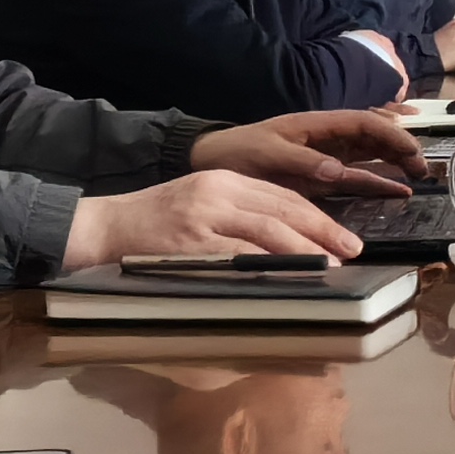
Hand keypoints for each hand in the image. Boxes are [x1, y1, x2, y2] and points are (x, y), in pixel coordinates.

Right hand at [65, 172, 358, 272]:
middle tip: (352, 250)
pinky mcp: (190, 243)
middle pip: (283, 208)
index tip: (344, 236)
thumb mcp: (200, 204)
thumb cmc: (153, 222)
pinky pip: (238, 254)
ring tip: (331, 264)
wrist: (103, 227)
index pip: (281, 195)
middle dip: (323, 229)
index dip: (317, 216)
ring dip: (305, 248)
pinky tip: (290, 274)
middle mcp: (217, 191)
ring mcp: (203, 216)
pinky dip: (268, 264)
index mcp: (222, 180)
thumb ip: (238, 215)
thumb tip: (286, 241)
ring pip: (267, 229)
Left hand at [193, 109, 429, 197]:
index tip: (412, 153)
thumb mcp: (270, 154)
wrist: (214, 162)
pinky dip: (378, 182)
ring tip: (419, 178)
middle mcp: (329, 138)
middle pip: (375, 138)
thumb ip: (304, 161)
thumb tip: (339, 171)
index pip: (366, 123)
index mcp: (319, 124)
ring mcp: (328, 157)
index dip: (392, 136)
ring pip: (371, 156)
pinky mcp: (322, 176)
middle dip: (403, 149)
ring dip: (395, 164)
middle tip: (425, 169)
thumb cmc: (240, 152)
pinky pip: (357, 177)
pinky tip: (397, 192)